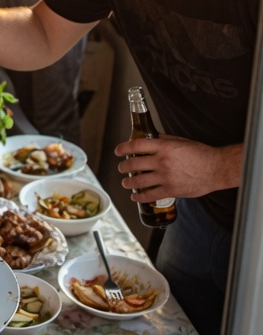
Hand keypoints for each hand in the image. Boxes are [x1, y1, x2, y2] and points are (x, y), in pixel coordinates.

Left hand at [114, 135, 242, 200]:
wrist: (216, 169)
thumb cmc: (201, 153)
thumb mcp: (181, 141)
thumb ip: (164, 140)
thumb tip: (150, 138)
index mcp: (164, 147)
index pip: (137, 145)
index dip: (124, 148)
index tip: (118, 151)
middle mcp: (162, 161)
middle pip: (134, 164)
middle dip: (124, 167)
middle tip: (122, 168)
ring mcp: (166, 177)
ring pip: (139, 181)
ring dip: (128, 182)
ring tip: (125, 182)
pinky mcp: (171, 190)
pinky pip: (150, 195)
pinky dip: (139, 197)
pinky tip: (135, 196)